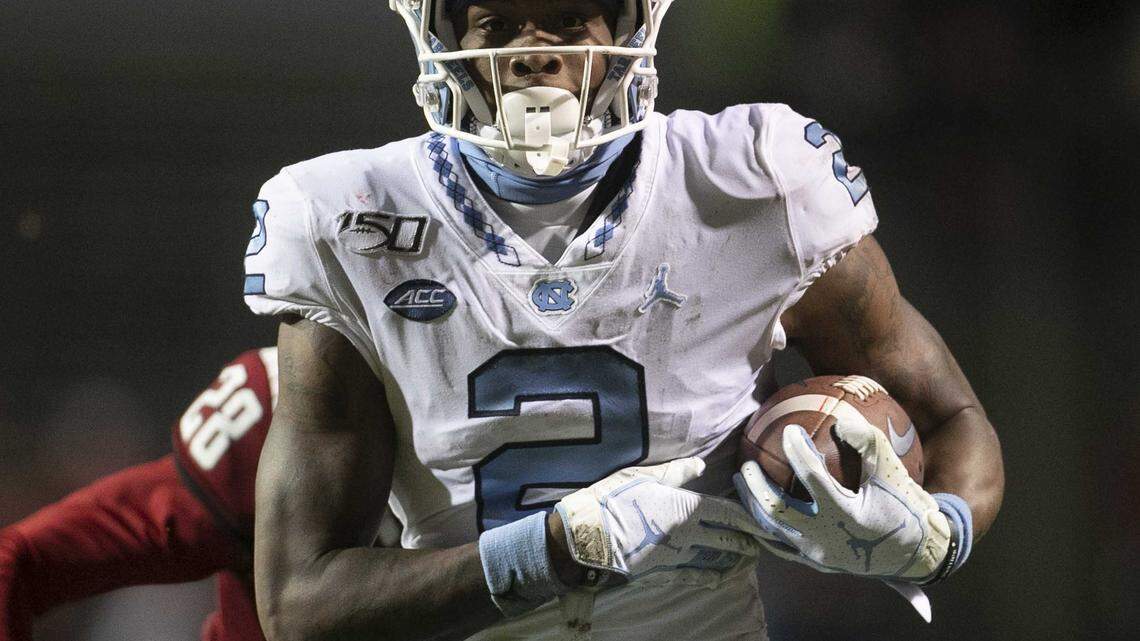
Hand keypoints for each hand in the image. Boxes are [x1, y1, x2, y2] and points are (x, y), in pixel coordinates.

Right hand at [554, 457, 764, 587]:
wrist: (588, 536)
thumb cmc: (614, 499)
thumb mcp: (645, 477)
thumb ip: (677, 474)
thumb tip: (702, 466)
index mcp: (685, 507)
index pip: (726, 513)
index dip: (747, 517)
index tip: (765, 519)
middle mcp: (687, 534)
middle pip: (726, 538)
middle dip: (746, 539)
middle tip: (764, 541)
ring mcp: (676, 556)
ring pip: (713, 557)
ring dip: (733, 557)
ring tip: (749, 557)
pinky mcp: (663, 572)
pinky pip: (692, 576)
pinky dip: (709, 577)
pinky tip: (720, 578)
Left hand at [734, 420, 950, 581]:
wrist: (919, 554)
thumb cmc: (906, 507)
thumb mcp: (892, 472)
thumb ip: (869, 442)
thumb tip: (841, 419)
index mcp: (847, 516)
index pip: (813, 479)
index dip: (798, 452)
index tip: (789, 430)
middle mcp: (827, 539)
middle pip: (778, 510)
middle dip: (757, 486)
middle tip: (747, 463)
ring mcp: (819, 554)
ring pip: (774, 530)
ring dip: (753, 505)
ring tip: (741, 481)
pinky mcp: (817, 562)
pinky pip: (782, 544)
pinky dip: (766, 525)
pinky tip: (756, 508)